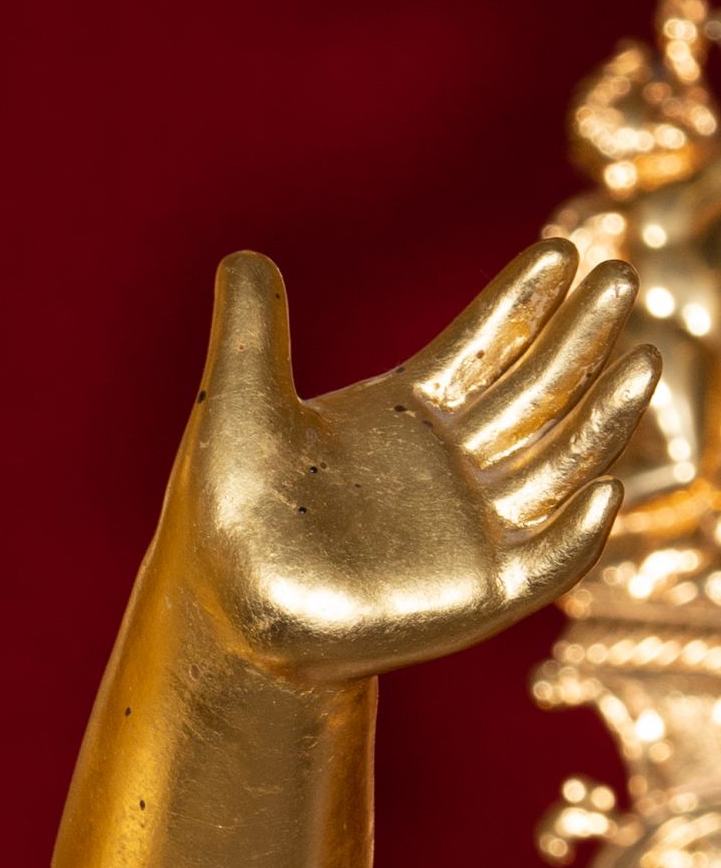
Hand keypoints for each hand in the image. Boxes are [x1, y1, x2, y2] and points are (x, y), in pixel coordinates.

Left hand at [178, 241, 655, 682]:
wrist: (225, 614)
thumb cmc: (226, 515)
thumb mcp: (238, 408)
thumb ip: (251, 330)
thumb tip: (241, 256)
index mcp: (411, 413)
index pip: (486, 346)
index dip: (523, 302)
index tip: (562, 253)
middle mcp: (455, 465)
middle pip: (538, 390)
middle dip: (580, 338)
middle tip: (622, 277)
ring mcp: (474, 529)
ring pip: (560, 462)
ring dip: (602, 417)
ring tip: (641, 362)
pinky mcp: (479, 594)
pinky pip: (548, 560)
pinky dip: (579, 530)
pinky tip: (604, 490)